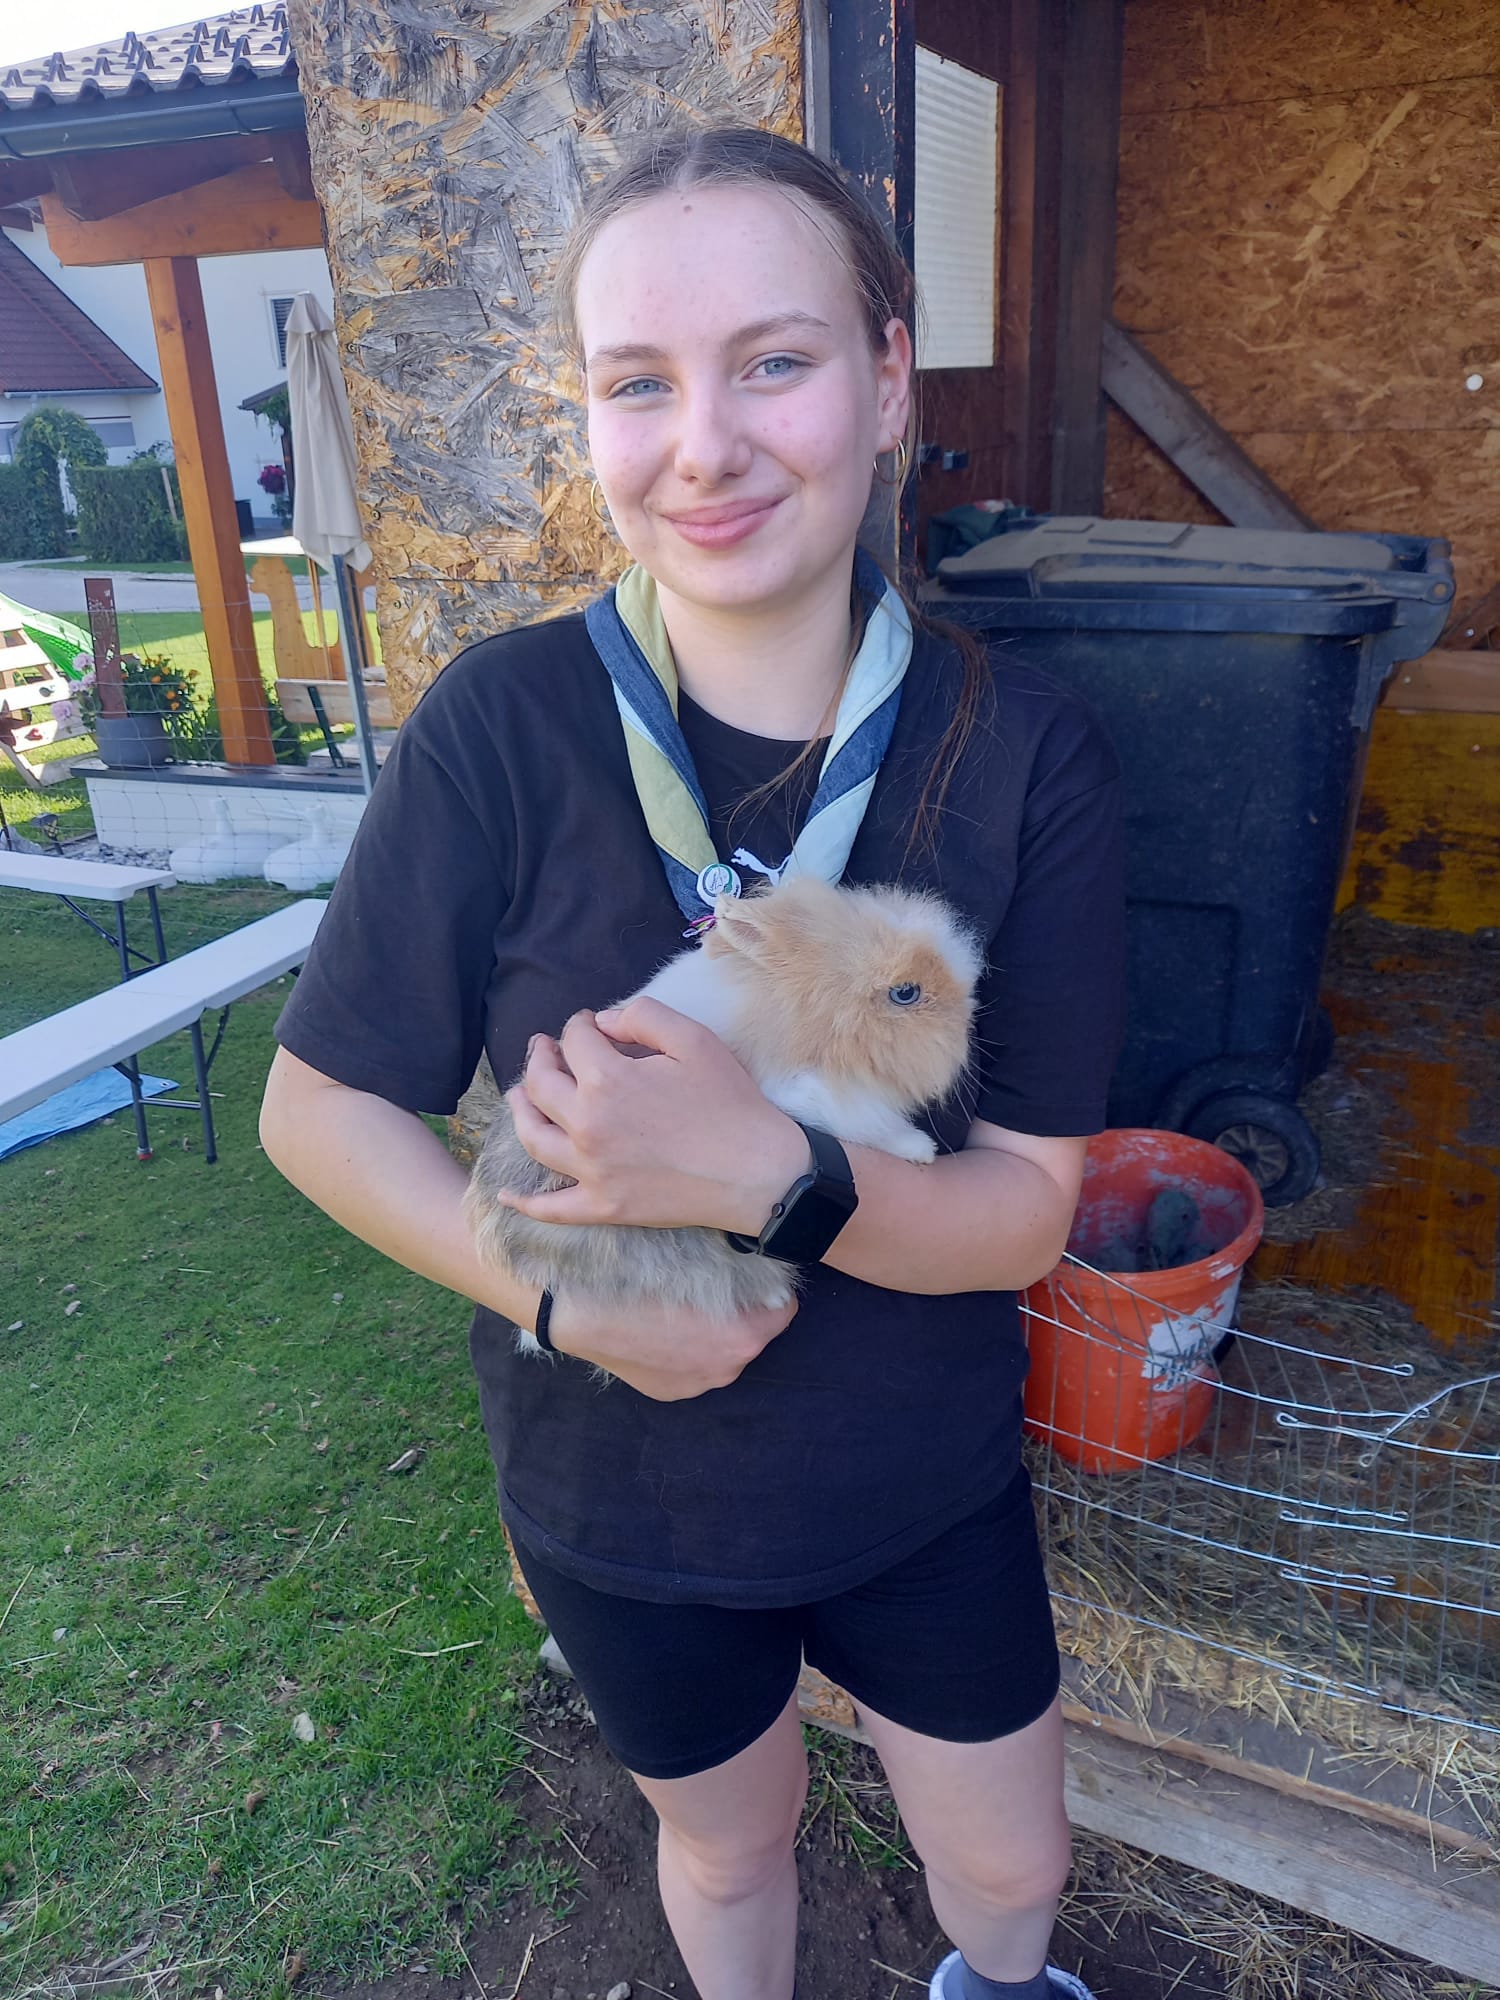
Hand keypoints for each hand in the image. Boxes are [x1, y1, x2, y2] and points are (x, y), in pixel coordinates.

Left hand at [499, 999, 809, 1235]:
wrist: (758, 1173)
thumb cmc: (731, 1104)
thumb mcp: (695, 1040)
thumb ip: (643, 1017)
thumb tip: (604, 1022)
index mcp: (608, 1080)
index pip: (574, 1041)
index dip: (578, 1025)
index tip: (587, 1024)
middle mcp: (587, 1124)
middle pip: (541, 1085)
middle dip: (539, 1058)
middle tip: (543, 1048)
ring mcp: (590, 1170)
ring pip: (533, 1137)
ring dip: (519, 1111)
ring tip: (518, 1095)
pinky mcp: (602, 1206)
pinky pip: (551, 1208)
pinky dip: (524, 1203)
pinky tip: (507, 1196)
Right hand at [546, 1289, 798, 1400]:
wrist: (584, 1314)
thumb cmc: (641, 1279)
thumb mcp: (697, 1263)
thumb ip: (738, 1274)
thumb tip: (760, 1269)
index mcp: (743, 1337)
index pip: (784, 1310)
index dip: (770, 1290)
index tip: (754, 1278)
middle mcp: (728, 1369)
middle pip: (753, 1334)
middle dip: (741, 1315)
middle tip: (713, 1291)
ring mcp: (698, 1387)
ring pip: (722, 1354)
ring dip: (712, 1336)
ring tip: (683, 1311)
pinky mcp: (671, 1393)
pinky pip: (693, 1369)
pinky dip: (686, 1353)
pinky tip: (662, 1333)